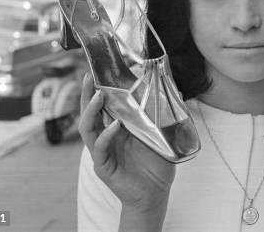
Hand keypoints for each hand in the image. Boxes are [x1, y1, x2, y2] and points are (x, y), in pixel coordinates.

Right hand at [78, 73, 174, 210]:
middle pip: (89, 112)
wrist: (155, 193)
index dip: (99, 88)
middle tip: (89, 77)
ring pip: (88, 128)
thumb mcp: (162, 135)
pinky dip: (106, 136)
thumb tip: (176, 90)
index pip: (103, 104)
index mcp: (116, 127)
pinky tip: (115, 127)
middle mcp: (105, 136)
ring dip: (91, 111)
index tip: (99, 70)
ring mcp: (102, 151)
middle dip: (86, 94)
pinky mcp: (103, 166)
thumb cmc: (156, 164)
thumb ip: (165, 114)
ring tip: (99, 96)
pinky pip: (100, 148)